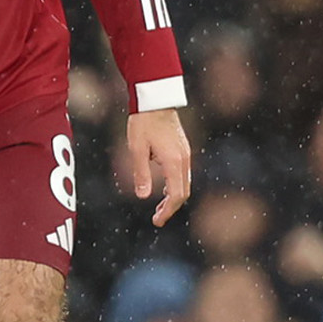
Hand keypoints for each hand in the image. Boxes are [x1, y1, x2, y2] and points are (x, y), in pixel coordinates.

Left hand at [123, 106, 191, 225]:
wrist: (155, 100)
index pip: (177, 195)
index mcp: (174, 162)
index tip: (157, 221)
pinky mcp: (183, 150)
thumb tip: (143, 196)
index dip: (168, 211)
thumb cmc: (143, 123)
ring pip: (185, 183)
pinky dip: (176, 186)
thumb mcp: (137, 149)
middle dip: (171, 208)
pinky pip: (183, 174)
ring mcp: (185, 154)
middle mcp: (184, 160)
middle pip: (184, 192)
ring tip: (159, 208)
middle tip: (157, 219)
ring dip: (174, 198)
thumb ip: (141, 173)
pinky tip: (165, 190)